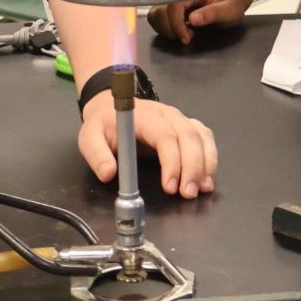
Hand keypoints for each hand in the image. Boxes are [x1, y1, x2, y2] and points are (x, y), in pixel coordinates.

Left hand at [78, 93, 217, 198]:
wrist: (111, 106)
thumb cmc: (103, 124)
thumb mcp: (90, 137)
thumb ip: (97, 155)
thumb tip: (109, 174)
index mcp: (145, 116)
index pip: (165, 136)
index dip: (171, 162)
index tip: (170, 188)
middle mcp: (167, 114)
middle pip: (189, 135)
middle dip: (193, 167)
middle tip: (188, 194)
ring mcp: (178, 118)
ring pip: (201, 135)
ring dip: (206, 162)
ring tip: (203, 189)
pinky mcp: (185, 125)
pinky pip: (204, 136)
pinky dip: (210, 156)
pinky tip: (207, 178)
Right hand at [147, 0, 257, 44]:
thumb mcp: (230, 8)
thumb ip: (213, 13)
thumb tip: (192, 19)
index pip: (173, 5)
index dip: (176, 24)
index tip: (187, 39)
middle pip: (160, 10)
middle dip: (171, 28)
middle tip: (189, 36)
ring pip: (155, 14)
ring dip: (166, 28)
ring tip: (185, 32)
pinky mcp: (171, 3)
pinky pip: (157, 16)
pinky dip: (165, 26)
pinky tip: (181, 29)